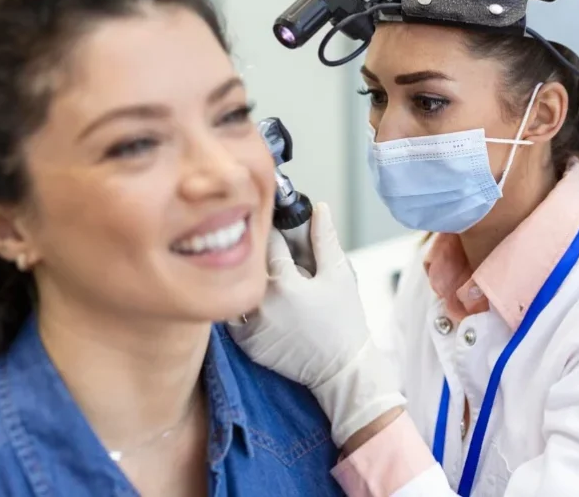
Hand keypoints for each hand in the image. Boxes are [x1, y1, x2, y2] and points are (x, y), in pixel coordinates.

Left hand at [228, 203, 404, 447]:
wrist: (342, 370)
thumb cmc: (345, 321)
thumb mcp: (340, 275)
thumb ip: (325, 240)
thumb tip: (319, 208)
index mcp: (285, 283)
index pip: (271, 242)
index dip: (276, 232)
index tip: (278, 227)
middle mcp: (262, 304)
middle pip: (249, 264)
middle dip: (258, 255)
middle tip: (272, 255)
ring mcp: (251, 326)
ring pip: (238, 289)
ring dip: (245, 280)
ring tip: (262, 279)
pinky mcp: (246, 344)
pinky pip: (233, 316)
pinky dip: (241, 305)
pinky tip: (260, 302)